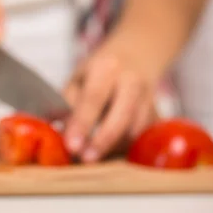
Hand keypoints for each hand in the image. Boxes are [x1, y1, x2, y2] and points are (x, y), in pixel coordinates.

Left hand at [63, 41, 159, 162]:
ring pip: (135, 129)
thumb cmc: (100, 70)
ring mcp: (148, 97)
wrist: (138, 53)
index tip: (72, 145)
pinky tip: (109, 151)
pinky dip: (124, 146)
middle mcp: (131, 81)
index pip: (93, 98)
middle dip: (103, 141)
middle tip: (86, 159)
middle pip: (122, 115)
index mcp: (106, 68)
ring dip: (113, 147)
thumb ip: (67, 103)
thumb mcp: (78, 78)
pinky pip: (141, 136)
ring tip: (92, 156)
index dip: (82, 123)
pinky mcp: (157, 113)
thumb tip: (55, 130)